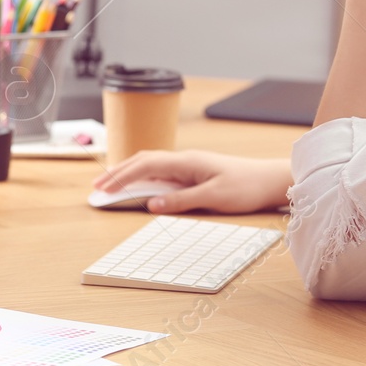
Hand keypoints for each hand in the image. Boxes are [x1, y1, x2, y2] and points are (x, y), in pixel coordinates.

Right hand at [91, 151, 292, 214]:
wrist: (269, 180)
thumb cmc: (245, 187)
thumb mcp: (212, 198)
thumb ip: (180, 201)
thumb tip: (151, 204)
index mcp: (186, 162)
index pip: (145, 165)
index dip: (121, 177)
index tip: (102, 189)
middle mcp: (185, 160)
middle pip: (143, 161)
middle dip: (118, 173)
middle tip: (96, 187)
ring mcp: (189, 165)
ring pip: (151, 165)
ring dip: (129, 173)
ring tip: (110, 184)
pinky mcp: (195, 172)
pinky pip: (162, 172)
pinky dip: (144, 177)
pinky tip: (139, 185)